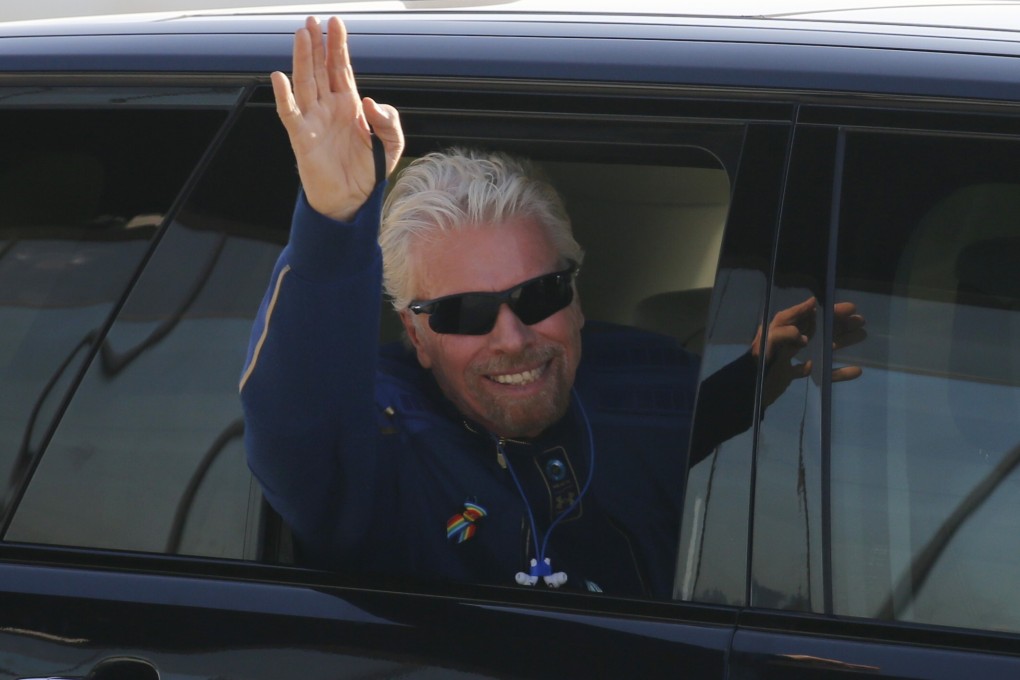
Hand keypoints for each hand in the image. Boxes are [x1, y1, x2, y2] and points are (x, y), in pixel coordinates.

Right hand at [271, 16, 403, 220]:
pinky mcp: (302, 138)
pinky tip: (279, 77)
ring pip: (305, 83)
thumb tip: (369, 102)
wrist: (353, 201)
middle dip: (317, 44)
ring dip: (302, 59)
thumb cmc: (369, 172)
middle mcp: (328, 108)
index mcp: (349, 105)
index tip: (336, 23)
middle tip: (312, 20)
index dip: (338, 46)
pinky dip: (284, 96)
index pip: (341, 69)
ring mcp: (313, 120)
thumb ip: (389, 121)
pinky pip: (290, 113)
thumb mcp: (391, 145)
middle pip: (320, 69)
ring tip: (301, 34)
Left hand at [752, 297, 865, 405]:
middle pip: (819, 329)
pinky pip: (819, 372)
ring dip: (842, 341)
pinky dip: (837, 372)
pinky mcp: (793, 374)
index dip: (829, 310)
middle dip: (839, 324)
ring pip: (822, 347)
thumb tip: (810, 308)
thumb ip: (786, 327)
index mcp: (782, 329)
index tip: (849, 308)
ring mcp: (792, 358)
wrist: (747, 393)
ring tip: (862, 336)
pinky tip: (855, 371)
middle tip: (861, 321)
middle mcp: (788, 341)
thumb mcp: (768, 343)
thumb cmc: (757, 365)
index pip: (809, 315)